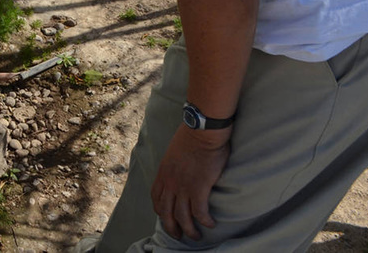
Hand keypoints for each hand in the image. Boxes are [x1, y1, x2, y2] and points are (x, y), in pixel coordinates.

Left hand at [150, 124, 230, 240]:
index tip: (167, 217)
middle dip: (171, 228)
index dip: (160, 211)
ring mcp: (183, 186)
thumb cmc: (191, 137)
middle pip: (165, 213)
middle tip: (178, 235)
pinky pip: (199, 212)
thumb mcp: (173, 152)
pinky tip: (211, 224)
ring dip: (189, 230)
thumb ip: (173, 165)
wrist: (202, 131)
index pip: (156, 198)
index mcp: (163, 173)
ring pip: (182, 217)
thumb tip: (180, 170)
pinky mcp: (199, 188)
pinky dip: (205, 221)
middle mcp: (170, 182)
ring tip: (196, 236)